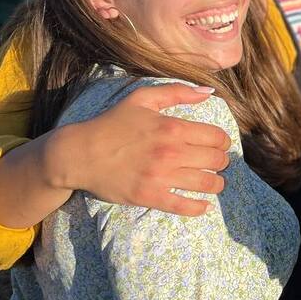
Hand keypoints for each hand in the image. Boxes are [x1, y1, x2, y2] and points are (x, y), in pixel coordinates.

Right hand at [65, 83, 230, 215]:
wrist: (78, 153)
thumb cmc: (111, 124)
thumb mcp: (142, 99)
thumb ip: (177, 92)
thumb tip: (209, 92)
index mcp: (173, 128)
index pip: (217, 138)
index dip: (223, 142)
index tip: (218, 145)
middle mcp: (171, 152)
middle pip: (217, 161)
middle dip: (221, 162)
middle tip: (215, 163)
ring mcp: (161, 176)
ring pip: (208, 183)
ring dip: (216, 183)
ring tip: (213, 182)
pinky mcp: (150, 197)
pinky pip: (185, 206)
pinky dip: (199, 208)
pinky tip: (203, 205)